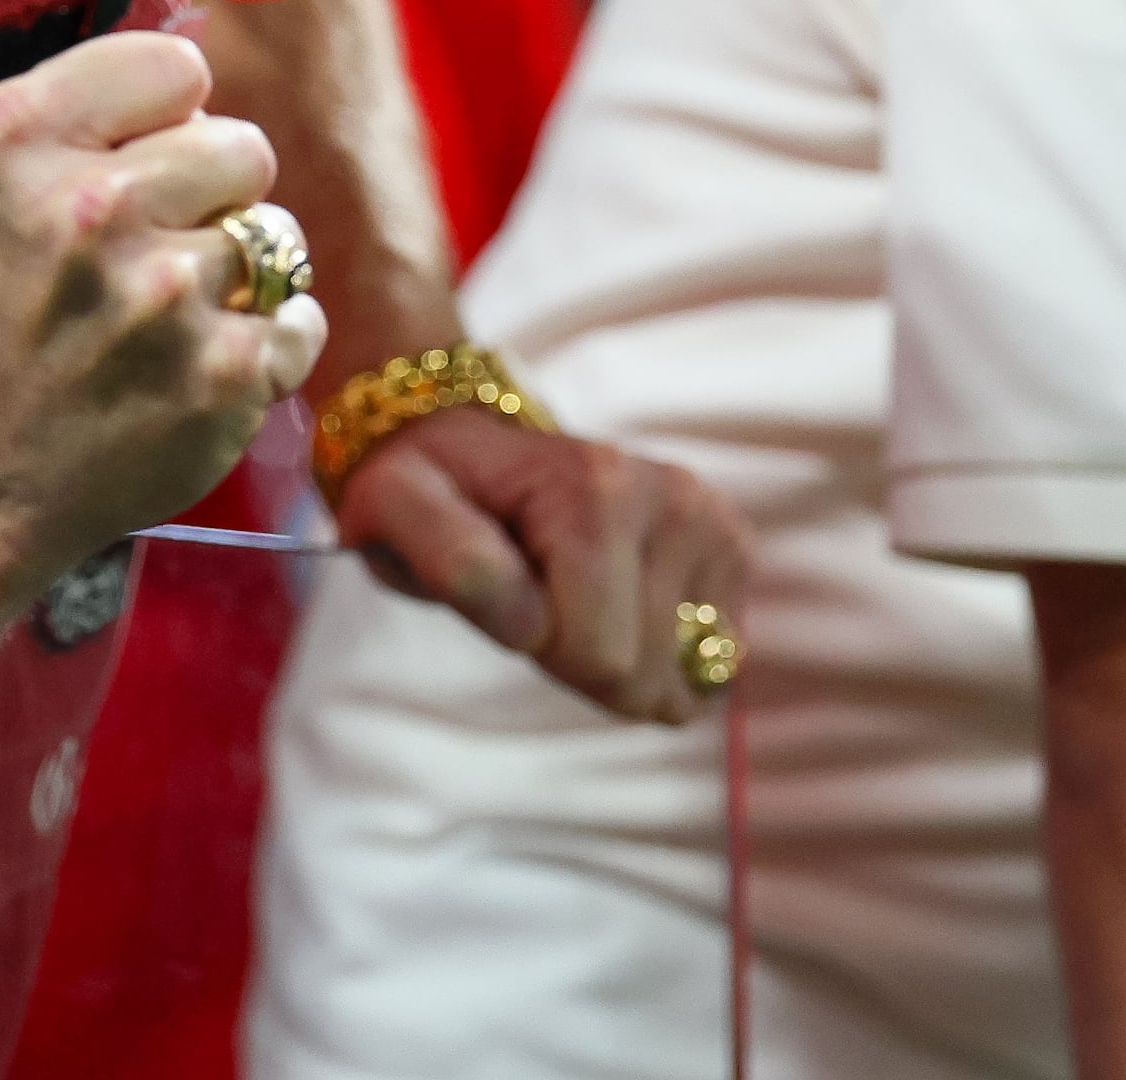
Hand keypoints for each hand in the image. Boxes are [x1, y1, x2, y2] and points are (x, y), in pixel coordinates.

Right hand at [0, 29, 330, 590]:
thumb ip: (91, 105)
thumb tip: (203, 74)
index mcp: (18, 139)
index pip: (178, 68)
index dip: (164, 120)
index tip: (129, 167)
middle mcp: (88, 208)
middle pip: (242, 145)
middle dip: (209, 198)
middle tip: (145, 257)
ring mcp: (161, 297)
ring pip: (274, 237)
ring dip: (235, 279)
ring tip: (161, 323)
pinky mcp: (221, 376)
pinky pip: (300, 319)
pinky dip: (266, 345)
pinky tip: (196, 369)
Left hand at [334, 403, 752, 724]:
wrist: (472, 450)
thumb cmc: (430, 490)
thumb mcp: (394, 510)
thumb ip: (450, 561)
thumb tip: (530, 624)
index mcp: (597, 491)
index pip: (599, 658)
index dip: (539, 649)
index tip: (508, 594)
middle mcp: (673, 495)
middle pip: (645, 676)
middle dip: (581, 660)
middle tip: (539, 592)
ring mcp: (711, 518)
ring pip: (687, 676)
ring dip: (622, 656)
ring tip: (575, 590)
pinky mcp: (731, 544)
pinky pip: (716, 659)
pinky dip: (665, 654)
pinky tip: (622, 602)